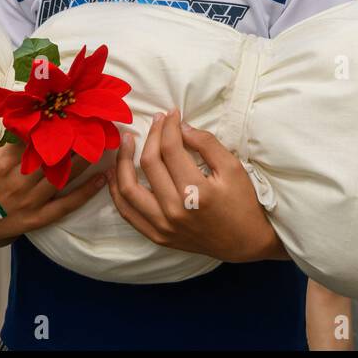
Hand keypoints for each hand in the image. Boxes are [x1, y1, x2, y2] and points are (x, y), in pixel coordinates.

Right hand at [0, 87, 106, 247]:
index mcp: (1, 161)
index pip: (33, 137)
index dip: (53, 122)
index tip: (70, 107)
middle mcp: (19, 180)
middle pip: (53, 155)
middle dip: (75, 138)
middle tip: (97, 120)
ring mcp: (29, 201)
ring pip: (63, 177)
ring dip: (85, 159)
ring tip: (106, 142)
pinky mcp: (35, 218)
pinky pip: (64, 205)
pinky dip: (84, 193)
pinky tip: (101, 179)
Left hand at [107, 109, 282, 262]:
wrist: (244, 243)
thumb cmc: (242, 203)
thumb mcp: (232, 168)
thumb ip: (206, 144)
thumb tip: (180, 127)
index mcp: (196, 193)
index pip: (171, 149)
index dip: (169, 126)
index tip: (171, 114)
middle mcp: (175, 211)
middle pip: (149, 163)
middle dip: (151, 135)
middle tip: (156, 120)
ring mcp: (163, 226)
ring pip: (129, 189)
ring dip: (123, 161)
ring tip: (125, 142)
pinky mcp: (157, 236)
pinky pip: (128, 212)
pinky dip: (117, 192)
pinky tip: (114, 173)